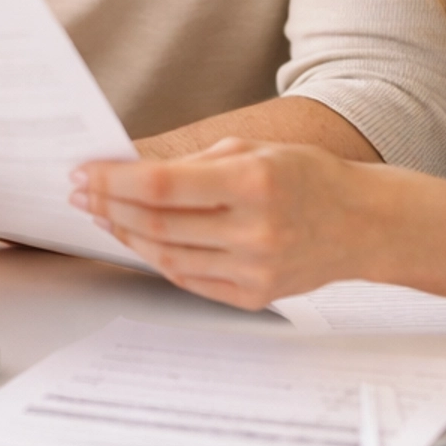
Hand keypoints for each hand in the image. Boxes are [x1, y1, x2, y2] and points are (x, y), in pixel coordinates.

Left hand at [71, 137, 359, 308]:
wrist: (363, 223)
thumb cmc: (307, 176)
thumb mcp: (254, 150)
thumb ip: (193, 163)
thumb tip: (131, 172)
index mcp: (254, 181)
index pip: (162, 185)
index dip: (114, 181)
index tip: (83, 174)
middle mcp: (254, 230)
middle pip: (157, 224)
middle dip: (110, 207)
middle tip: (83, 194)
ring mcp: (255, 269)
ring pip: (166, 256)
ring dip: (127, 235)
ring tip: (105, 216)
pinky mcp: (254, 295)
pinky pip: (189, 279)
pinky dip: (158, 259)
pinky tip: (141, 240)